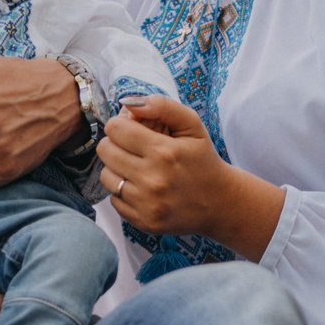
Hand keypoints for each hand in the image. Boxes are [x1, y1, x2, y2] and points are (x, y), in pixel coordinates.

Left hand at [96, 96, 283, 260]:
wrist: (219, 203)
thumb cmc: (201, 159)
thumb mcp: (191, 125)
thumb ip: (162, 106)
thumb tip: (127, 103)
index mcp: (163, 152)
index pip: (114, 129)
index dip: (122, 125)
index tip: (134, 130)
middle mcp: (152, 179)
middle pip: (105, 151)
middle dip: (116, 144)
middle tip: (134, 148)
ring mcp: (147, 204)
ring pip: (105, 176)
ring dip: (117, 168)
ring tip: (138, 168)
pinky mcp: (143, 221)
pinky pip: (113, 200)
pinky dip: (124, 192)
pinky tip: (142, 188)